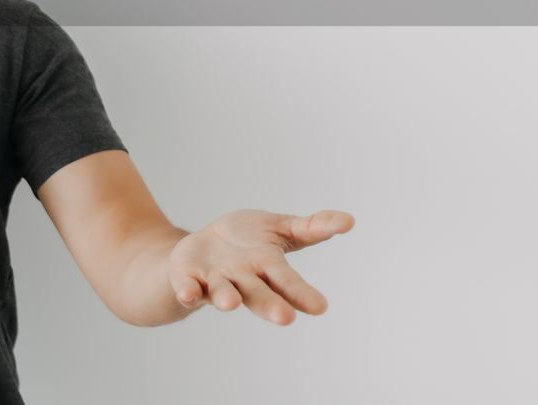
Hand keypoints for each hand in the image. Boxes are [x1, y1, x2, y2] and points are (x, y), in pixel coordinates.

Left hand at [166, 208, 353, 325]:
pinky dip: (188, 291)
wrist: (202, 248)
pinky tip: (188, 294)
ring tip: (231, 304)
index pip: (288, 282)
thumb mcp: (280, 228)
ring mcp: (215, 281)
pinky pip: (187, 287)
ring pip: (223, 292)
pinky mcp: (188, 278)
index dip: (302, 294)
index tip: (320, 307)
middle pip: (258, 294)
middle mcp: (243, 280)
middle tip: (286, 318)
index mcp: (267, 267)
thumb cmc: (247, 240)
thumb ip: (312, 227)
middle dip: (271, 306)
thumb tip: (349, 220)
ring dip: (227, 298)